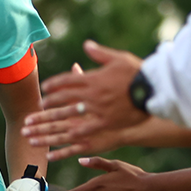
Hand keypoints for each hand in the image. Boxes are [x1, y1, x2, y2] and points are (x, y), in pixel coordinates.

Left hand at [26, 43, 148, 158]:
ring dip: (51, 122)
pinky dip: (69, 140)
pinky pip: (83, 134)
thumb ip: (100, 53)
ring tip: (38, 127)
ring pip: (67, 118)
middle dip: (48, 104)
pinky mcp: (104, 124)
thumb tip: (86, 44)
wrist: (153, 91)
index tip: (45, 87)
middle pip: (63, 99)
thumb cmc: (138, 74)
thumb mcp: (119, 58)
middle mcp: (91, 95)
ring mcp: (96, 111)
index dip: (55, 84)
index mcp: (93, 79)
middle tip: (37, 109)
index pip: (67, 80)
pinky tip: (57, 145)